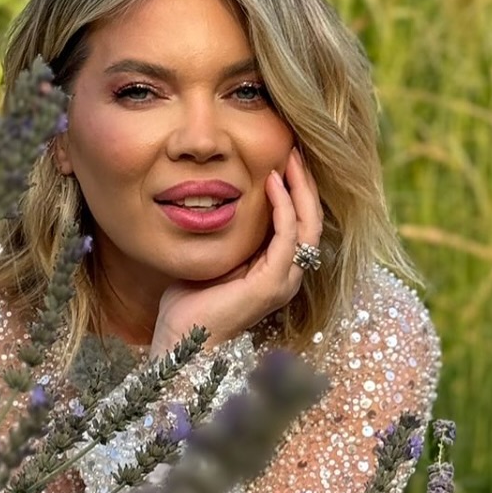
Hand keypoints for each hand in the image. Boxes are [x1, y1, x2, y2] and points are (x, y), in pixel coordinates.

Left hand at [148, 146, 323, 358]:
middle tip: (294, 151)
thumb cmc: (189, 305)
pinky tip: (271, 183)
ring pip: (307, 226)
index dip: (296, 193)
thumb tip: (218, 203)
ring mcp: (283, 282)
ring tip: (288, 159)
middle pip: (311, 222)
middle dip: (305, 185)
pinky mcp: (271, 283)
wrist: (180, 341)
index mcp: (275, 273)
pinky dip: (283, 206)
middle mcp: (287, 278)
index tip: (284, 161)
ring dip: (300, 189)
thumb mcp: (213, 259)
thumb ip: (227, 237)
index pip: (299, 226)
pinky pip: (287, 235)